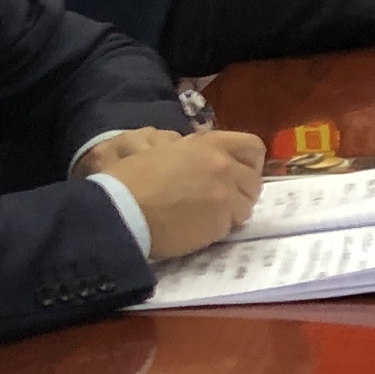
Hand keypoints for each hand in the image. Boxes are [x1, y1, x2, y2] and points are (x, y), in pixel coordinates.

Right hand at [81, 127, 268, 261]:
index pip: (253, 147)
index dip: (248, 162)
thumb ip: (194, 153)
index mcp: (209, 144)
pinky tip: (197, 229)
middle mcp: (224, 166)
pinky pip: (231, 226)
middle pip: (254, 180)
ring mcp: (225, 196)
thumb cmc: (131, 177)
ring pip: (247, 206)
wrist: (120, 209)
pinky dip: (219, 229)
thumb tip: (206, 158)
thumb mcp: (164, 149)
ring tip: (207, 216)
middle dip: (241, 191)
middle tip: (220, 200)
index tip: (236, 173)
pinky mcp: (220, 224)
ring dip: (232, 211)